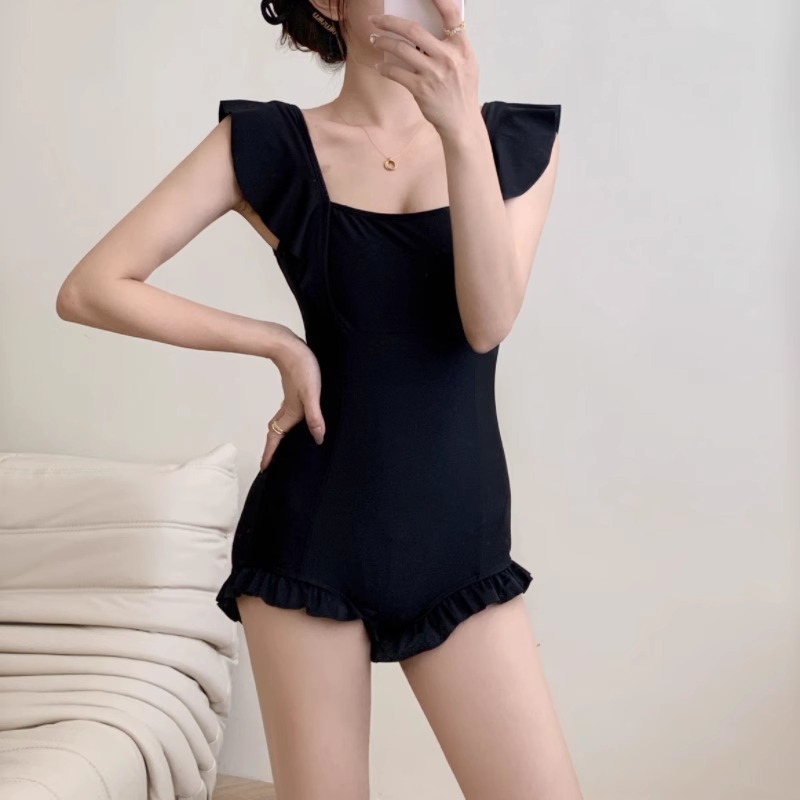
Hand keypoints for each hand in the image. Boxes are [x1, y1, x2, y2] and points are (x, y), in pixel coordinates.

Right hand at [260, 338, 324, 470]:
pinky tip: (299, 418)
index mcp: (291, 412)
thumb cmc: (301, 368)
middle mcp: (288, 408)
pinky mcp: (294, 389)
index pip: (276, 437)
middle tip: (272, 460)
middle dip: (273, 447)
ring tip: (284, 445)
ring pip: (281, 422)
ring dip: (280, 435)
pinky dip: (288, 422)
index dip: (270, 453)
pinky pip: (287, 412)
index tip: (264, 467)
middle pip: (276, 431)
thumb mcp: (312, 393)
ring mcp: (290, 398)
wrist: (288, 345)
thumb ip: (314, 415)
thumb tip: (318, 438)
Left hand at [368, 0, 478, 138]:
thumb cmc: (462, 90)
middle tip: (376, 20)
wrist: (462, 122)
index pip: (451, 13)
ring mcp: (433, 74)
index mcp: (461, 47)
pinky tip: (380, 65)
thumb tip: (426, 26)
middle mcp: (447, 57)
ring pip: (400, 49)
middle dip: (390, 21)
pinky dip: (385, 67)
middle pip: (413, 30)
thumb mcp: (467, 62)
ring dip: (383, 42)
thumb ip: (452, 44)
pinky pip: (396, 73)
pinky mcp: (421, 89)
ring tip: (374, 39)